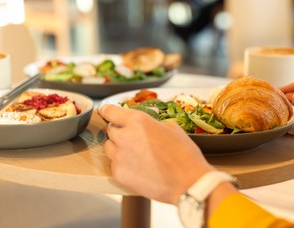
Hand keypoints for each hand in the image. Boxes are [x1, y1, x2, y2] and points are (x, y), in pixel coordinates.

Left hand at [98, 104, 213, 204]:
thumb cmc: (184, 154)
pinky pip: (114, 165)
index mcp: (137, 120)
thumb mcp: (171, 128)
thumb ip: (152, 123)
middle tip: (133, 139)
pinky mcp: (119, 174)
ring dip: (118, 148)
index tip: (105, 111)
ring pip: (109, 147)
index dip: (107, 111)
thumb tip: (145, 126)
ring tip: (136, 155)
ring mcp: (119, 156)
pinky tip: (137, 168)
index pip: (110, 111)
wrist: (188, 183)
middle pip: (110, 130)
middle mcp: (124, 136)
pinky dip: (122, 165)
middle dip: (119, 132)